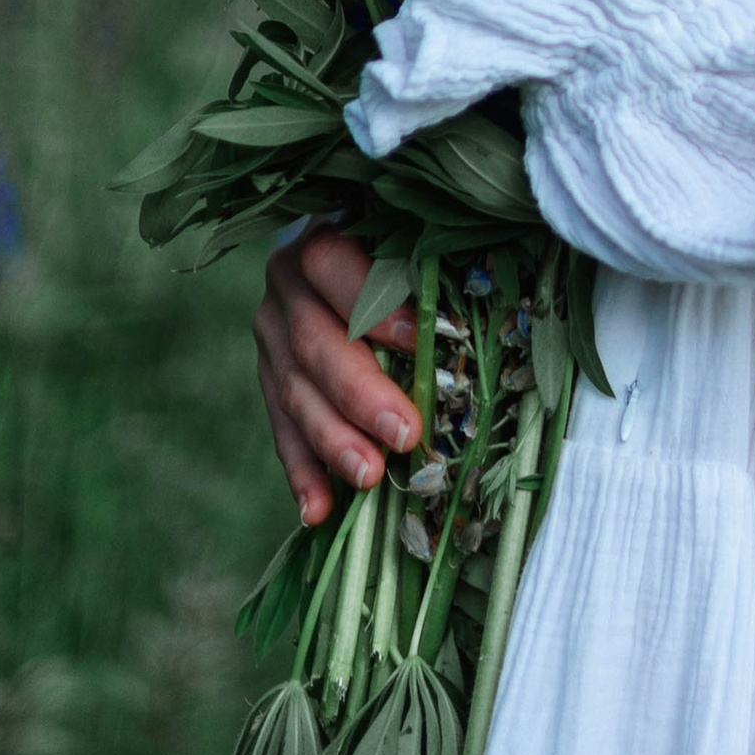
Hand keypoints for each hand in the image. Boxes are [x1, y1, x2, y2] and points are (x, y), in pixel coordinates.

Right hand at [252, 225, 418, 526]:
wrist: (336, 259)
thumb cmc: (398, 253)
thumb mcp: (412, 244)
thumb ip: (434, 266)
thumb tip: (485, 305)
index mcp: (319, 244)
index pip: (332, 265)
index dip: (370, 304)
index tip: (415, 340)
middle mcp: (285, 290)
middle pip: (314, 344)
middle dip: (360, 393)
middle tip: (405, 434)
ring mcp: (270, 339)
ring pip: (294, 393)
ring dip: (332, 441)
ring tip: (369, 477)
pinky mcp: (270, 381)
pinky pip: (281, 432)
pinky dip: (302, 473)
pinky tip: (319, 510)